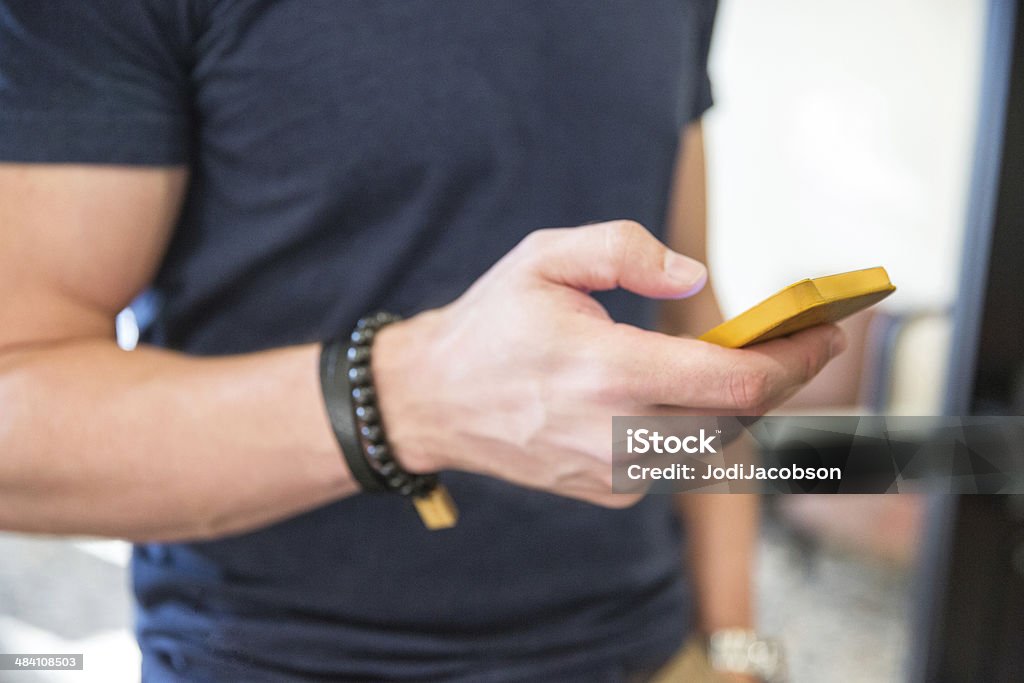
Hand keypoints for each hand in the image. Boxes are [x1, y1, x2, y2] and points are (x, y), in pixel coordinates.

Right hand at [373, 220, 845, 506]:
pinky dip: (692, 428)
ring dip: (737, 404)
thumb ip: (624, 250)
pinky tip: (675, 399)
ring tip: (738, 363)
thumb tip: (694, 275)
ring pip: (714, 444)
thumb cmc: (491, 325)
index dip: (795, 360)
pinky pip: (678, 462)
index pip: (736, 381)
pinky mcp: (608, 492)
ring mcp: (613, 471)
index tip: (825, 333)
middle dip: (779, 378)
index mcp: (608, 370)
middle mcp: (616, 432)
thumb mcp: (544, 256)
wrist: (434, 400)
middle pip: (739, 417)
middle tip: (798, 341)